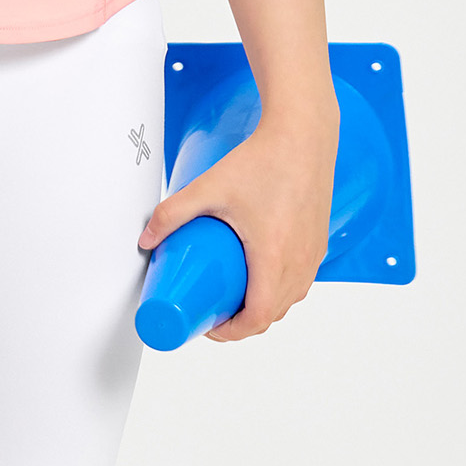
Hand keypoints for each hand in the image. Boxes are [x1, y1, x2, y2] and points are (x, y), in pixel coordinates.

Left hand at [136, 114, 338, 341]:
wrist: (302, 134)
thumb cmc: (262, 159)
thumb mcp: (210, 188)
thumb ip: (173, 212)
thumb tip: (146, 237)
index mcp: (274, 257)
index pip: (256, 318)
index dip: (231, 332)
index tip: (211, 325)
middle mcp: (300, 261)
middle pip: (272, 313)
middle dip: (242, 321)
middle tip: (216, 309)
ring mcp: (313, 253)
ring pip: (290, 298)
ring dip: (263, 305)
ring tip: (235, 293)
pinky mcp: (319, 241)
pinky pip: (302, 279)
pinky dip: (281, 287)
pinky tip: (262, 273)